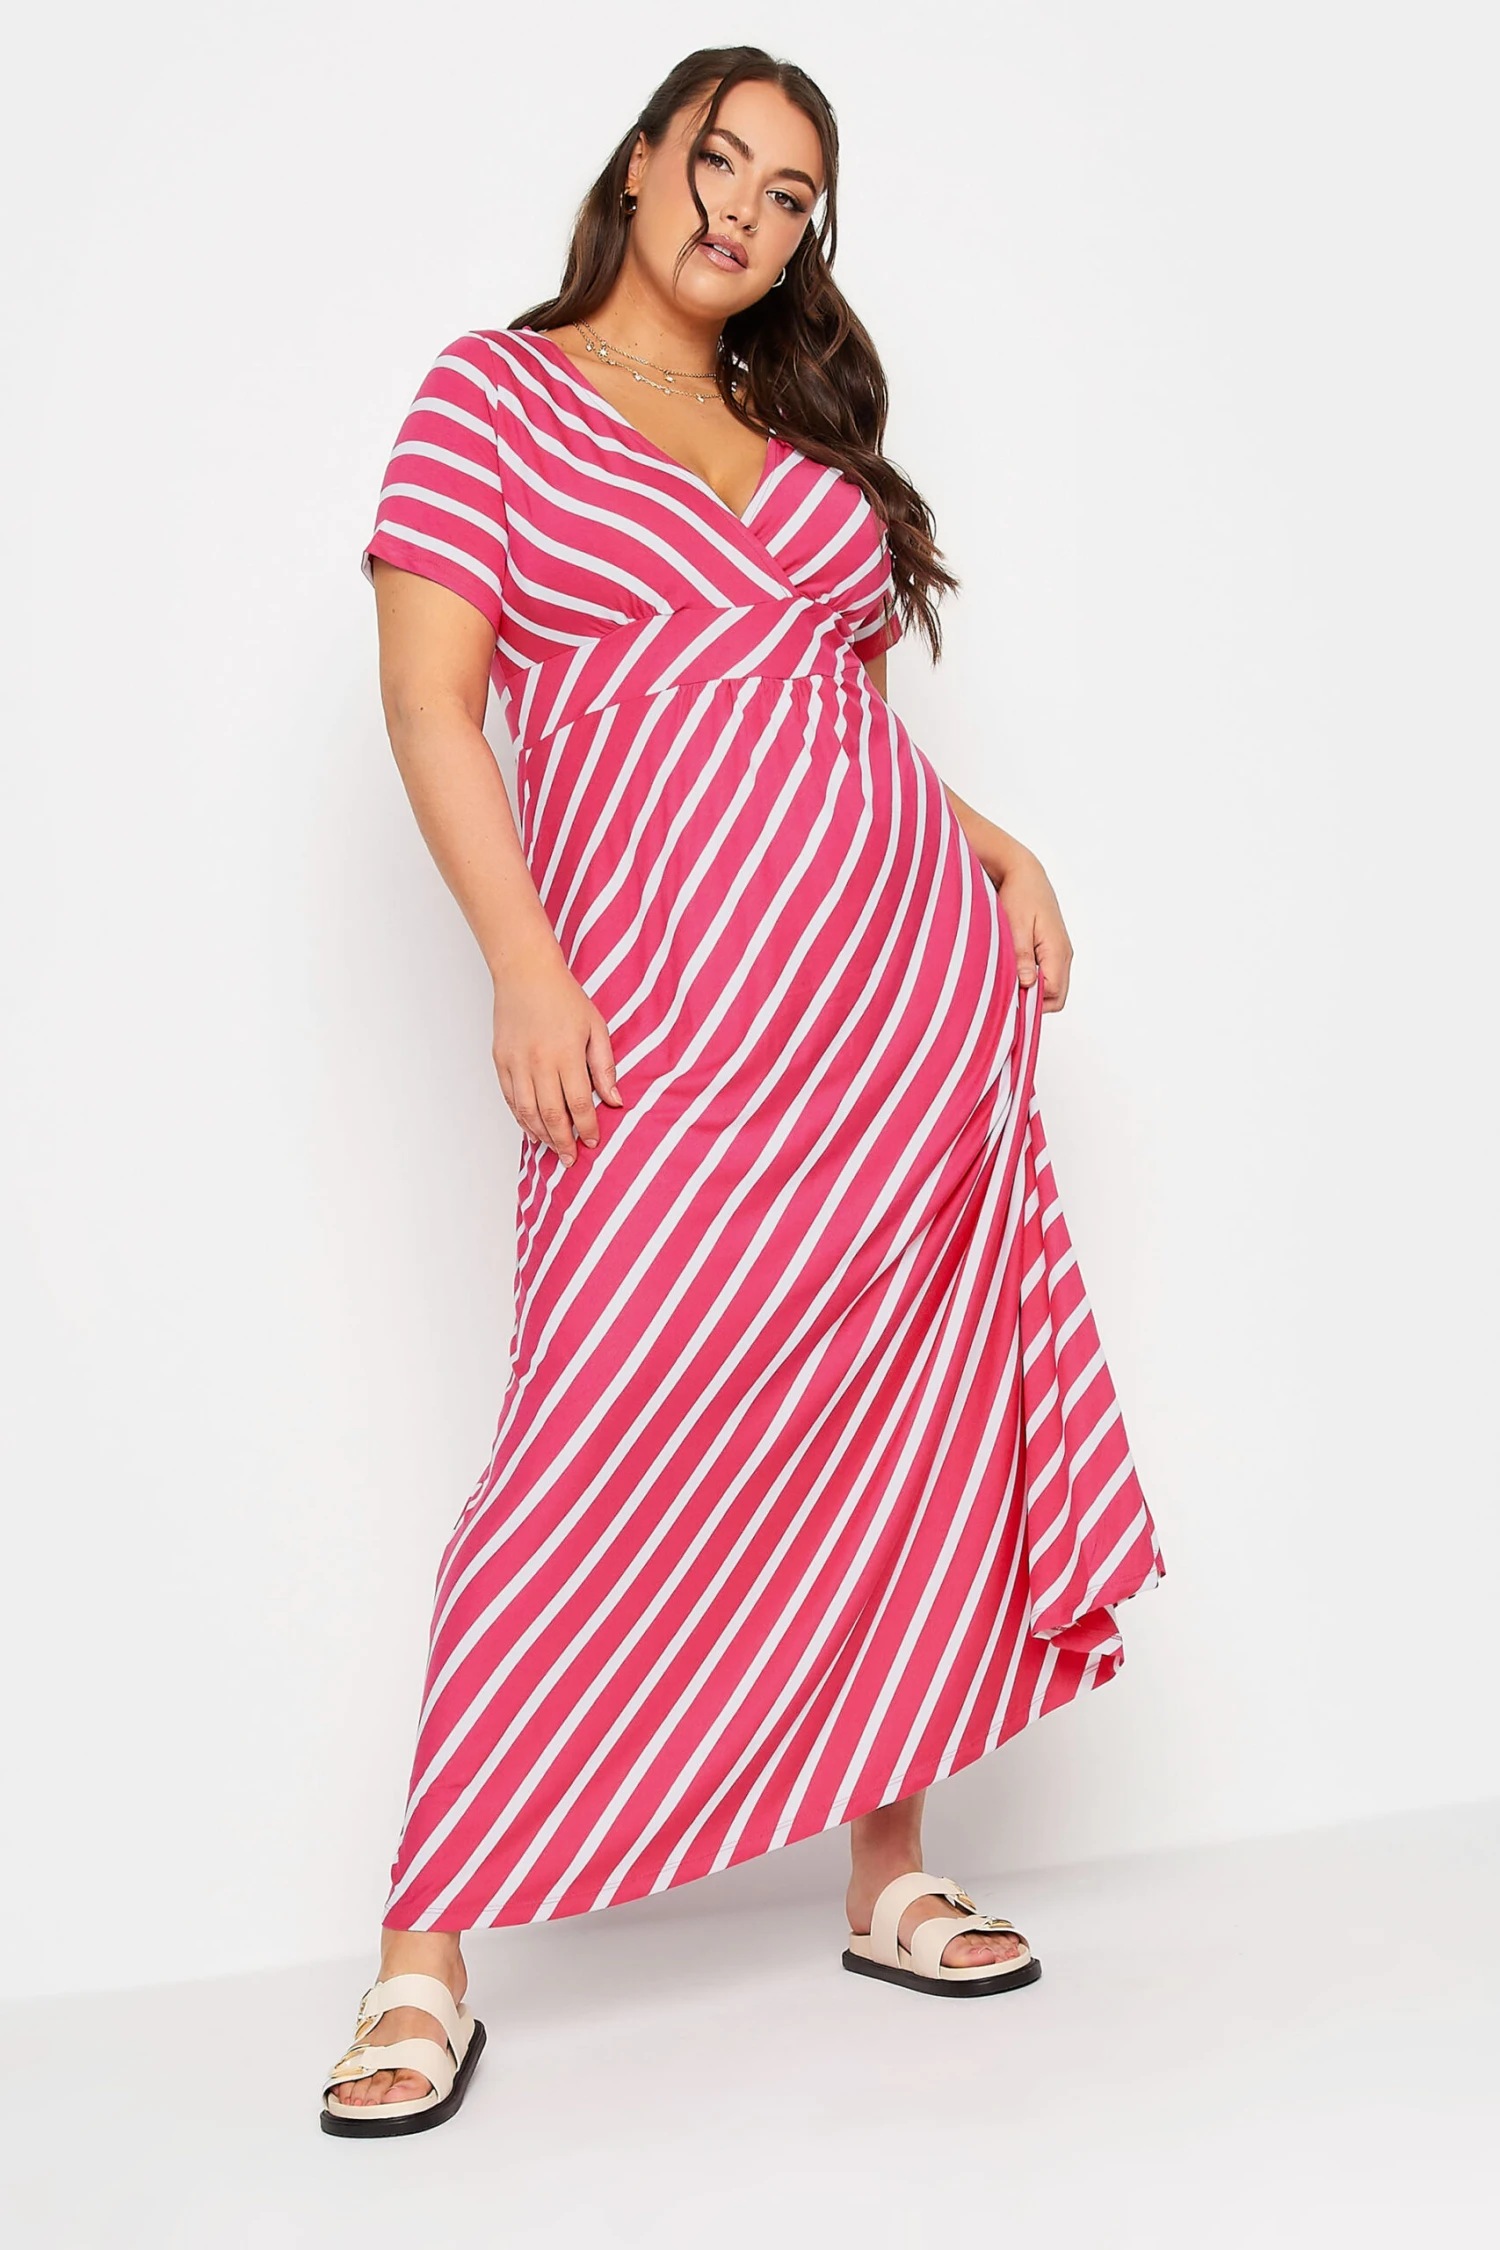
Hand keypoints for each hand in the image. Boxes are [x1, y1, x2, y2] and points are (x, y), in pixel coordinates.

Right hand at [491, 942, 623, 1165]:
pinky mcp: (500, 1061)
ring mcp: (516, 1062)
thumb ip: (605, 1066)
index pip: (579, 1103)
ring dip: (541, 1134)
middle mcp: (539, 1061)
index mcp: (566, 1053)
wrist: (525, 973)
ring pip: (527, 1111)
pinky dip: (521, 1118)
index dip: (587, 1127)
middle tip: (570, 1159)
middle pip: (551, 1114)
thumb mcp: (596, 1027)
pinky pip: (510, 1098)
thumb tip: (615, 1100)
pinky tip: (532, 1129)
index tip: (593, 1141)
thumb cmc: (564, 998)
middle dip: (563, 1141)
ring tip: (553, 1148)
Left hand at [980, 839, 1073, 1012]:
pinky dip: (1033, 980)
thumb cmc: (1020, 894)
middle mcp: (1064, 954)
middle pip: (1057, 996)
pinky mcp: (1052, 949)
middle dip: (1034, 1003)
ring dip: (1032, 991)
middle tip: (1007, 996)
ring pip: (1053, 987)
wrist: (1025, 872)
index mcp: (1057, 950)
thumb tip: (1027, 984)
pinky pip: (1048, 975)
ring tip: (1008, 983)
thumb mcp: (1016, 925)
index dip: (1031, 1003)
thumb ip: (1022, 956)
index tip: (1008, 1000)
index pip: (1053, 993)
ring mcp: (1060, 952)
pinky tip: (1015, 973)